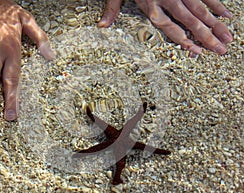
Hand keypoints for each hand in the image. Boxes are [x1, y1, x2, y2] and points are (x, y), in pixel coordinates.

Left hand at [98, 0, 232, 54]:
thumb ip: (112, 10)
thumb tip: (102, 26)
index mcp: (150, 4)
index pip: (169, 27)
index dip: (183, 40)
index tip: (195, 51)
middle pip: (190, 21)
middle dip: (206, 36)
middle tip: (220, 50)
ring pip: (201, 9)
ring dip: (215, 24)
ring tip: (228, 37)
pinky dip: (216, 4)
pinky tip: (226, 14)